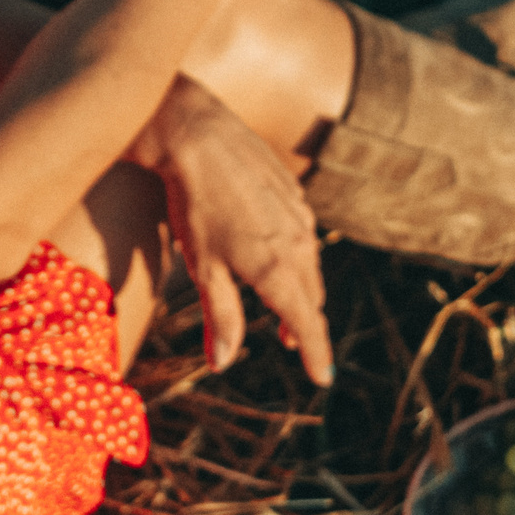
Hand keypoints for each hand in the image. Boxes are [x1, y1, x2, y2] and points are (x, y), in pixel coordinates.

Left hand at [130, 78, 330, 383]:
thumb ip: (220, 317)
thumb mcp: (202, 267)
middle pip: (312, 298)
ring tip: (278, 302)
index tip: (321, 378)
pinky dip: (292, 254)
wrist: (196, 135)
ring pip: (309, 265)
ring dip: (298, 288)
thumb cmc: (193, 204)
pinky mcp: (294, 192)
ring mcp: (300, 215)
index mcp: (276, 269)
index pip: (307, 325)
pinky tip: (269, 249)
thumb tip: (224, 363)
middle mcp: (298, 243)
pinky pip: (302, 234)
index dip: (317, 355)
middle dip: (303, 324)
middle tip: (288, 343)